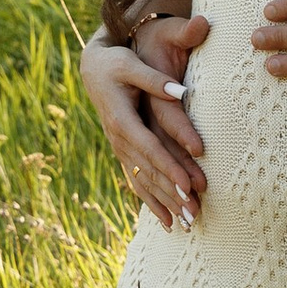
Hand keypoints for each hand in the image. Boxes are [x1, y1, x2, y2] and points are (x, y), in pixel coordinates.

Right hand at [80, 15, 208, 227]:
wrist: (92, 68)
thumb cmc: (115, 63)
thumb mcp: (132, 66)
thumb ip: (156, 80)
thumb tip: (182, 92)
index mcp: (122, 120)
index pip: (150, 149)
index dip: (169, 168)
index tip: (188, 185)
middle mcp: (119, 140)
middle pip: (148, 172)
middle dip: (171, 194)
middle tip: (194, 214)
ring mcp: (120, 148)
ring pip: (143, 182)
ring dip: (165, 204)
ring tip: (185, 225)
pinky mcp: (124, 151)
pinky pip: (137, 181)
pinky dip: (152, 202)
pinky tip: (167, 221)